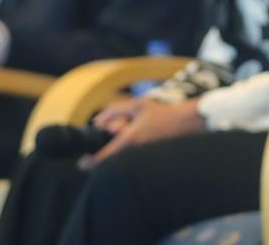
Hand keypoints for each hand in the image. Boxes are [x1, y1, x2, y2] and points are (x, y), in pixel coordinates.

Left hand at [82, 98, 204, 166]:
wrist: (187, 124)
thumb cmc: (162, 113)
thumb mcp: (137, 105)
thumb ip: (114, 111)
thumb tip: (96, 121)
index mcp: (129, 140)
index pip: (103, 158)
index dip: (89, 163)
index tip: (82, 162)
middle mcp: (134, 154)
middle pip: (110, 163)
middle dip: (101, 158)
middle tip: (98, 152)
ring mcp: (142, 160)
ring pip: (121, 163)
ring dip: (115, 156)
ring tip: (120, 142)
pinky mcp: (148, 162)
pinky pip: (131, 163)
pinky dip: (126, 157)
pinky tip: (132, 146)